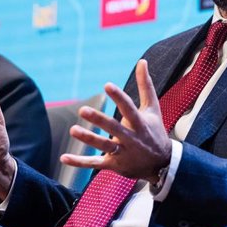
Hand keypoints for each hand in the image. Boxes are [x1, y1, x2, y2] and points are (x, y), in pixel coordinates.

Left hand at [60, 59, 171, 182]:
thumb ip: (145, 85)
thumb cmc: (154, 131)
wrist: (163, 164)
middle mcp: (131, 138)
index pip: (129, 108)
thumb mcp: (153, 108)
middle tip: (83, 109)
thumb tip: (142, 61)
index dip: (119, 97)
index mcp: (140, 123)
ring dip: (89, 139)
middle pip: (114, 128)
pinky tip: (64, 157)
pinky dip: (80, 162)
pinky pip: (95, 164)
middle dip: (99, 120)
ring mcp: (123, 153)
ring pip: (104, 146)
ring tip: (73, 130)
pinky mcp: (115, 165)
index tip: (107, 85)